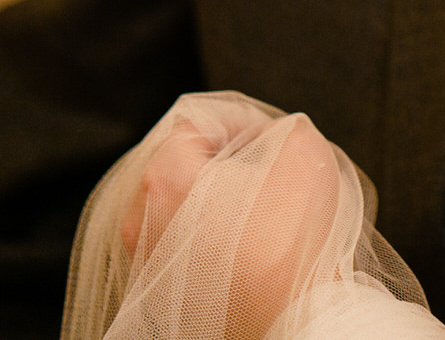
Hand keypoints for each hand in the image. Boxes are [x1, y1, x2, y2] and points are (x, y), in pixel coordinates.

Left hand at [116, 98, 347, 339]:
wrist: (289, 321)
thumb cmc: (288, 240)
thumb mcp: (302, 149)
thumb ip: (280, 125)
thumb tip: (269, 137)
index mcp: (165, 177)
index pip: (196, 126)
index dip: (240, 125)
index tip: (270, 140)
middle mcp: (142, 221)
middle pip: (181, 169)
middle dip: (225, 166)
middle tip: (267, 173)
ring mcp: (147, 265)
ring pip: (180, 212)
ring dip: (217, 206)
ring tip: (261, 215)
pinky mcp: (162, 299)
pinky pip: (183, 252)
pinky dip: (211, 244)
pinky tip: (249, 251)